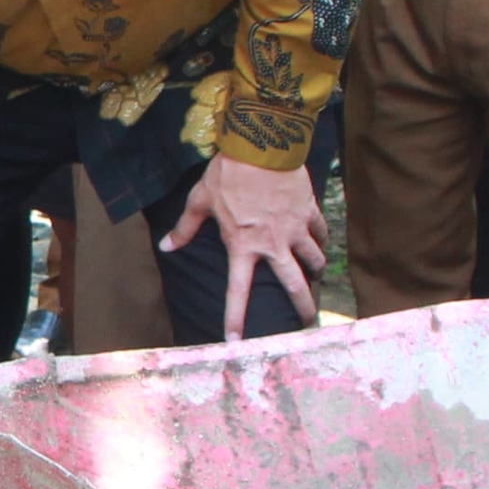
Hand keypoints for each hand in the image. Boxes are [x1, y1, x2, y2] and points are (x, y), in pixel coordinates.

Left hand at [162, 154, 328, 340]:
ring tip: (316, 277)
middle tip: (308, 323)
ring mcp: (295, 229)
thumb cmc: (228, 174)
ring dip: (315, 271)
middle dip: (303, 308)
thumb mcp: (200, 200)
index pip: (238, 291)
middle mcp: (273, 244)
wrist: (261, 146)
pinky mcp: (309, 212)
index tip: (236, 342)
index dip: (235, 318)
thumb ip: (185, 228)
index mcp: (243, 245)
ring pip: (314, 260)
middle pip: (294, 285)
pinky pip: (321, 232)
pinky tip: (321, 243)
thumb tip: (166, 248)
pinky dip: (322, 240)